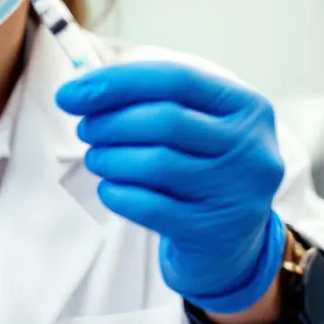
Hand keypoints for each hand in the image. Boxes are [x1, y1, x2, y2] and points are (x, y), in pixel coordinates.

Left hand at [56, 61, 285, 314]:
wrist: (230, 244)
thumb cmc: (200, 168)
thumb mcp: (194, 127)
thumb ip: (149, 101)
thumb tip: (77, 91)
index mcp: (247, 108)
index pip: (176, 79)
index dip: (118, 82)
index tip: (71, 93)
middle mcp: (251, 148)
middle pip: (166, 120)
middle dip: (110, 122)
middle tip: (85, 130)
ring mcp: (236, 192)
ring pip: (156, 164)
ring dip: (109, 158)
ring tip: (96, 158)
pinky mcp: (212, 231)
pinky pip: (149, 206)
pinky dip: (117, 193)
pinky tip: (109, 189)